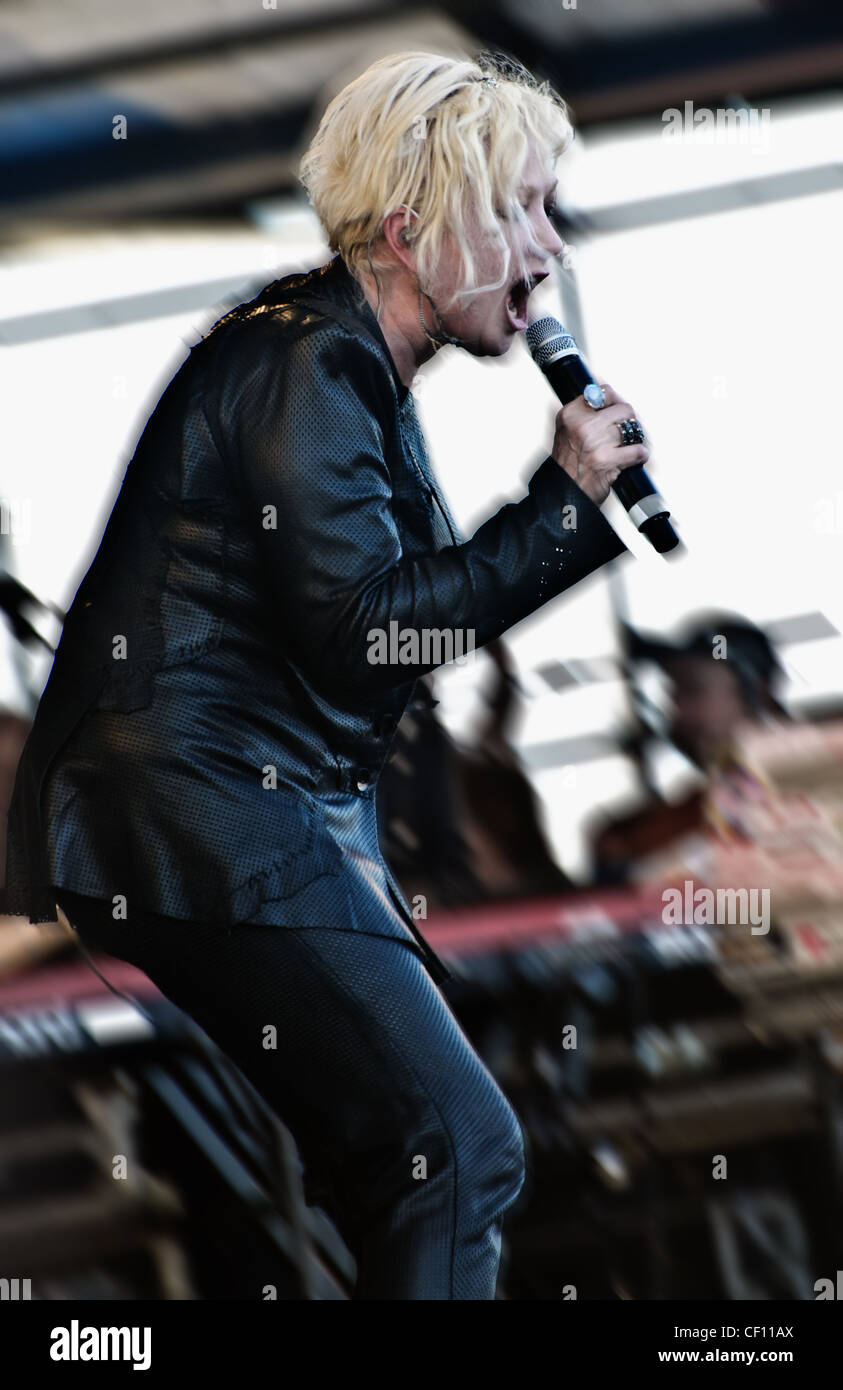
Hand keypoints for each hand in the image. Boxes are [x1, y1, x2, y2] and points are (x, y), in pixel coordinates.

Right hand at [551, 383, 650, 505]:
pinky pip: (637, 451)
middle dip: (629, 422)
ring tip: (629, 448)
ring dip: (635, 440)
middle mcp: (581, 425)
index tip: (619, 412)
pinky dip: (640, 456)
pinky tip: (636, 459)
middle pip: (623, 409)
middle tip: (627, 433)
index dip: (616, 402)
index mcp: (570, 414)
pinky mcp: (606, 460)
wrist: (563, 493)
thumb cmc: (568, 465)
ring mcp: (594, 442)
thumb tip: (612, 398)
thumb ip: (586, 414)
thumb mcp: (567, 432)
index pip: (603, 392)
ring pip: (632, 429)